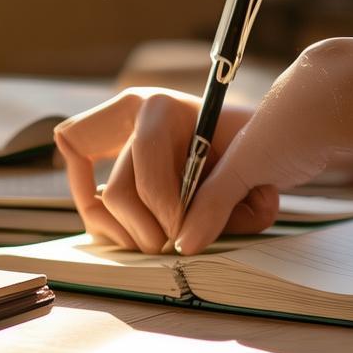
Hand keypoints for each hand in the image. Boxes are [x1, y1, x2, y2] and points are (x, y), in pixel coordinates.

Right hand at [54, 88, 279, 253]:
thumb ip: (220, 200)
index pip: (145, 150)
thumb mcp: (252, 164)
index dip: (162, 197)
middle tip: (175, 244)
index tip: (184, 227)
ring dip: (131, 238)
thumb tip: (184, 243)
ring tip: (166, 244)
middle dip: (145, 229)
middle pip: (116, 192)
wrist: (260, 148)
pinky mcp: (107, 180)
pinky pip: (93, 215)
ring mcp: (113, 155)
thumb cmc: (258, 145)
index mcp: (159, 108)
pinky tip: (146, 239)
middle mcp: (127, 125)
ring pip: (98, 208)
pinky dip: (115, 236)